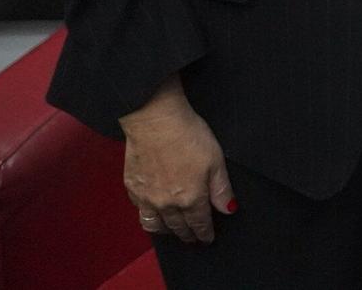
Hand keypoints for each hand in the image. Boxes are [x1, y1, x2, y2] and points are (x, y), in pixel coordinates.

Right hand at [119, 78, 235, 242]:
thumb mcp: (216, 160)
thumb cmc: (188, 136)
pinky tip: (153, 213)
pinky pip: (140, 211)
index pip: (199, 224)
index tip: (207, 239)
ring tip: (172, 232)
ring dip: (166, 231)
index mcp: (190, 198)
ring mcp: (147, 198)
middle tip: (192, 239)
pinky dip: (149, 217)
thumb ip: (221, 189)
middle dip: (187, 235)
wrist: (155, 121)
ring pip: (155, 225)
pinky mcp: (132, 188)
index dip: (204, 233)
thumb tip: (228, 209)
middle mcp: (167, 204)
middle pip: (178, 227)